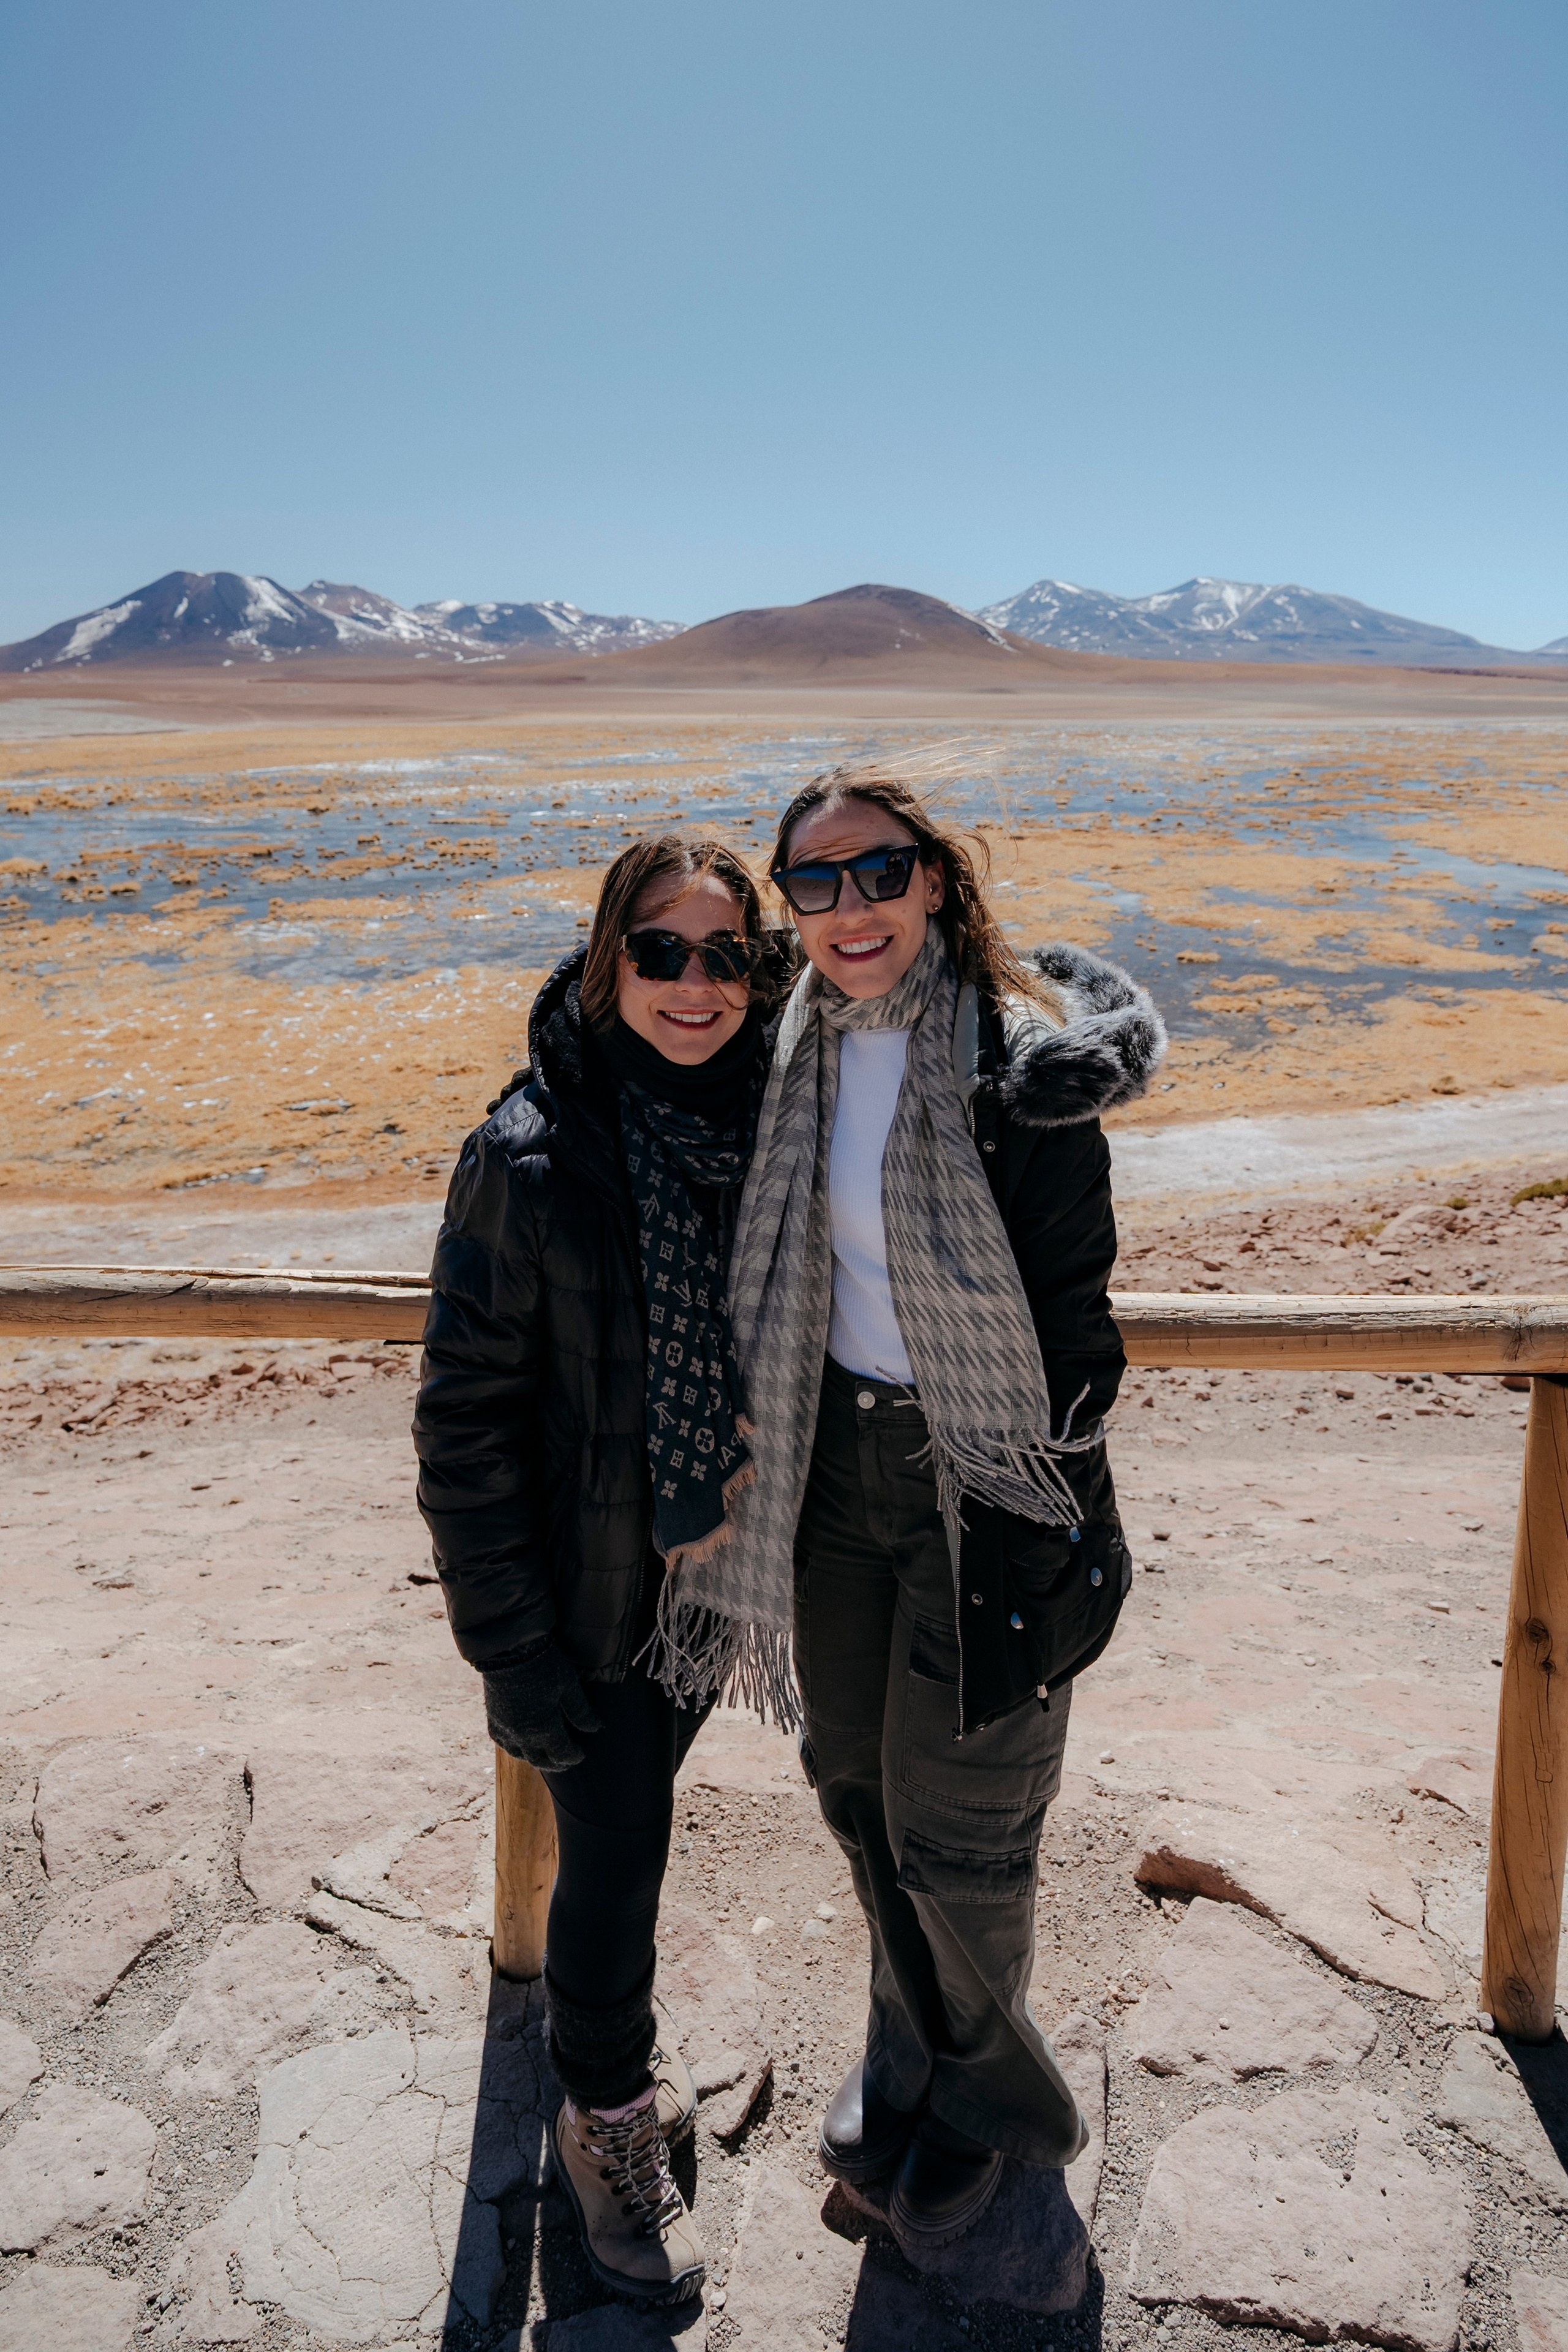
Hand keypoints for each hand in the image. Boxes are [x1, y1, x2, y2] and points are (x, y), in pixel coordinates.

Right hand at [482, 1640, 601, 1771]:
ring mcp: (505, 1729)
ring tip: (546, 1755)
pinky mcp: (492, 1719)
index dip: (573, 1756)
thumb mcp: (568, 1685)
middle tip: (566, 1761)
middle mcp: (522, 1735)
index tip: (581, 1754)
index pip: (561, 1754)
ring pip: (520, 1755)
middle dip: (556, 1763)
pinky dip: (516, 1748)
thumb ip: (581, 1711)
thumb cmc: (542, 1664)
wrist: (506, 1650)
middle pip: (540, 1760)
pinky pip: (504, 1744)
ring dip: (535, 1758)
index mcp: (543, 1729)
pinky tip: (522, 1743)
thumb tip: (594, 1728)